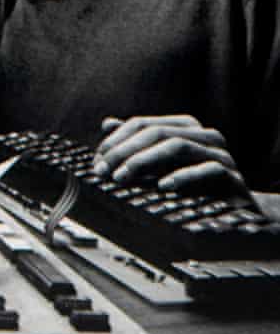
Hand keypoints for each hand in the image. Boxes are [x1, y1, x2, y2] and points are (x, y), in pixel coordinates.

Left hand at [92, 115, 246, 194]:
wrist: (236, 210)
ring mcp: (221, 154)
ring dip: (144, 161)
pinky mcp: (233, 177)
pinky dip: (182, 177)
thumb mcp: (159, 164)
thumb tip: (107, 123)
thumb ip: (136, 143)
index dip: (116, 141)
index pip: (141, 124)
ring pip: (177, 146)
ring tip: (122, 177)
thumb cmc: (192, 184)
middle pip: (156, 133)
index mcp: (185, 127)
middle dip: (124, 151)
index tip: (97, 161)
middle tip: (103, 171)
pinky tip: (162, 187)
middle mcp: (204, 135)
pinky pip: (207, 170)